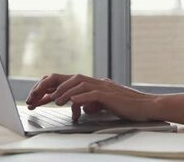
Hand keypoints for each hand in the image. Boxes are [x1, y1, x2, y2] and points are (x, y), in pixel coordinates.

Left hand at [27, 73, 157, 121]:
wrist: (148, 106)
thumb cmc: (128, 106)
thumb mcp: (105, 104)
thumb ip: (91, 102)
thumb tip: (79, 106)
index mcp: (94, 84)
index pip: (67, 81)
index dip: (50, 88)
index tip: (36, 97)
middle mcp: (97, 82)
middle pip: (68, 78)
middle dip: (49, 86)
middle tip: (35, 97)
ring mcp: (103, 87)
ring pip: (78, 83)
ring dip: (63, 91)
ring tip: (53, 101)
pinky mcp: (110, 95)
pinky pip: (91, 93)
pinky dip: (80, 97)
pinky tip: (71, 101)